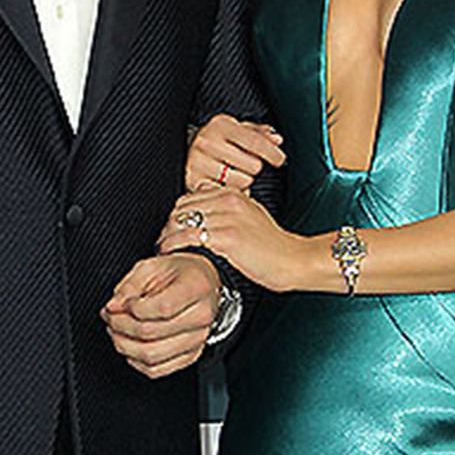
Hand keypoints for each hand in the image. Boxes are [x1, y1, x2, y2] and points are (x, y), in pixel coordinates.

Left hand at [102, 253, 220, 378]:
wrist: (202, 284)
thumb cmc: (180, 274)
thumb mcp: (152, 266)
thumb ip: (130, 285)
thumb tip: (114, 306)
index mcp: (196, 288)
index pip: (161, 308)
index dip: (131, 309)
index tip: (119, 303)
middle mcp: (201, 317)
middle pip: (151, 333)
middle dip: (120, 326)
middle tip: (110, 316)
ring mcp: (197, 340)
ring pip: (151, 356)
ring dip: (124, 345)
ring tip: (116, 331)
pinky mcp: (189, 356)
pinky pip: (156, 370)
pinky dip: (135, 361)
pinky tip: (129, 346)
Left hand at [159, 186, 311, 291]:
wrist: (292, 260)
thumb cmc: (271, 245)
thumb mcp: (250, 216)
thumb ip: (228, 210)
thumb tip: (203, 212)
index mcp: (233, 193)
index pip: (190, 197)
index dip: (177, 214)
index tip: (171, 229)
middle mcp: (229, 200)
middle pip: (182, 207)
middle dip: (168, 224)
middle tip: (162, 240)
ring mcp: (227, 217)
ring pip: (182, 221)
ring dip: (167, 235)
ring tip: (162, 247)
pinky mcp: (226, 237)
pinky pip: (189, 237)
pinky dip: (174, 245)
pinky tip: (170, 252)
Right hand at [186, 114, 284, 192]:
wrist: (184, 149)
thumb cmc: (217, 141)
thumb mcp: (237, 130)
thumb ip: (259, 133)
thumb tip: (276, 139)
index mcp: (220, 125)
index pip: (255, 141)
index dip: (272, 153)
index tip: (280, 160)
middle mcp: (207, 141)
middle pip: (252, 165)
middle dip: (253, 167)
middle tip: (245, 165)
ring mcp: (198, 162)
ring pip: (242, 181)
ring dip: (243, 180)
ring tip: (234, 173)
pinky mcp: (194, 181)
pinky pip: (226, 192)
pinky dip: (230, 191)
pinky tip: (226, 183)